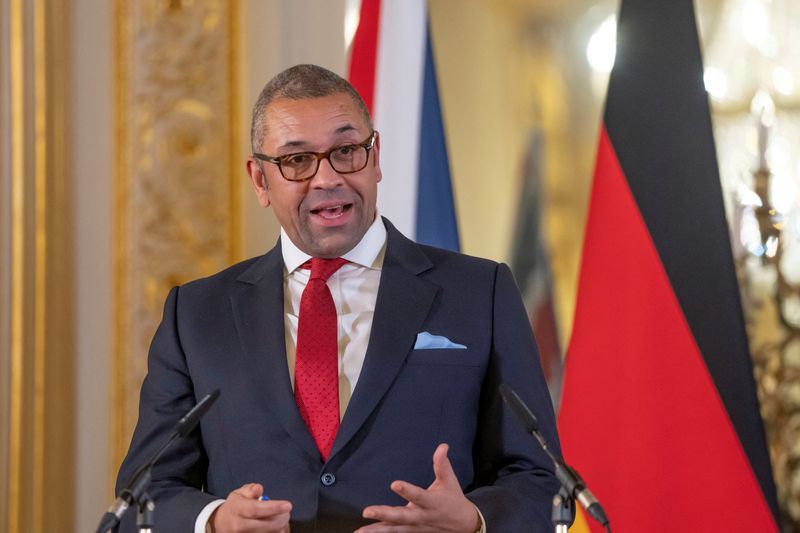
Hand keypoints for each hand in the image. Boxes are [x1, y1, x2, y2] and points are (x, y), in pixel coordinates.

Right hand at [210, 483, 291, 532]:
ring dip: (280, 526)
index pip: (256, 510)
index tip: (288, 505)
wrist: (221, 524)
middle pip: (266, 525)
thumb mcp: (239, 493)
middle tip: (286, 511)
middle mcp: (239, 525)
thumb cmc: (235, 506)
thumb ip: (250, 489)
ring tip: (279, 518)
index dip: (273, 507)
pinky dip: (276, 532)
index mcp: (237, 509)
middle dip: (282, 518)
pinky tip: (275, 527)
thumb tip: (258, 489)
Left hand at [356, 444, 481, 532]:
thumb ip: (442, 464)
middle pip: (402, 517)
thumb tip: (442, 446)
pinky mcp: (412, 532)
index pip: (419, 496)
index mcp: (432, 502)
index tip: (394, 483)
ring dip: (378, 530)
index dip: (407, 490)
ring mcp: (416, 527)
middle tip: (367, 511)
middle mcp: (422, 517)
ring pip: (395, 529)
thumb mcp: (450, 481)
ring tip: (360, 531)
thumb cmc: (453, 499)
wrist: (464, 525)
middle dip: (384, 515)